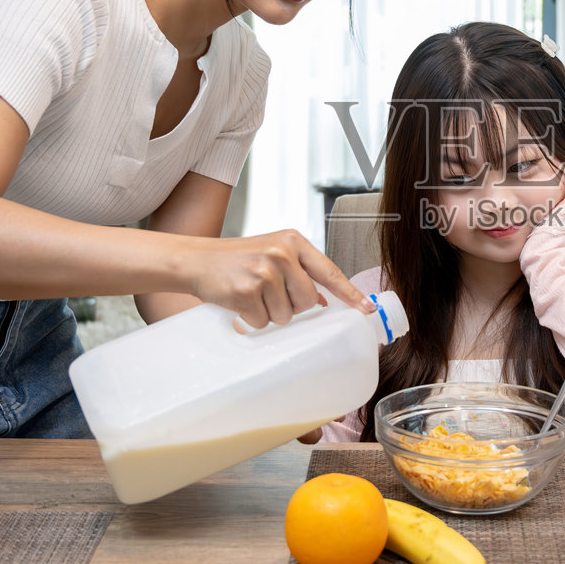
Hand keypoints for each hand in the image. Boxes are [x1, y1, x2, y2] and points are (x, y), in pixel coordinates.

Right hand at [188, 229, 372, 328]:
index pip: (330, 271)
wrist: (197, 260)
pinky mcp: (246, 291)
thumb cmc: (238, 259)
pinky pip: (263, 322)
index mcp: (293, 241)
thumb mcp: (273, 253)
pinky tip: (241, 301)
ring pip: (286, 315)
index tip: (367, 309)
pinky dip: (252, 319)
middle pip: (308, 301)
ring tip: (253, 294)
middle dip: (291, 305)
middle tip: (269, 292)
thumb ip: (299, 271)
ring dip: (270, 312)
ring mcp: (264, 272)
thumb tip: (323, 300)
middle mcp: (282, 253)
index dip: (350, 293)